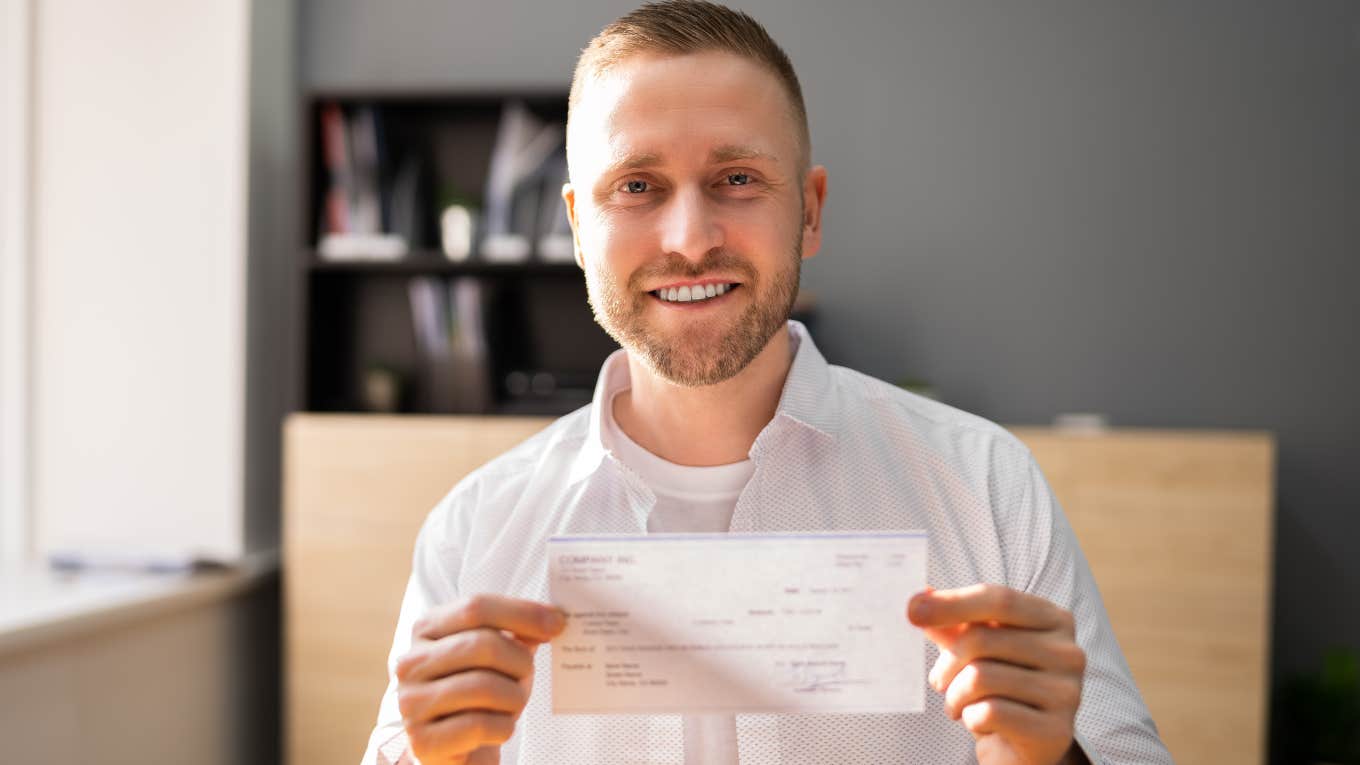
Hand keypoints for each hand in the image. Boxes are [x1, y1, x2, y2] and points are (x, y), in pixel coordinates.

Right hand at [394, 594, 566, 764]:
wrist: (460, 746)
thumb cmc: (482, 694)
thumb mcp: (499, 655)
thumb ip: (519, 631)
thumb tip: (552, 618)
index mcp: (426, 629)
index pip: (476, 607)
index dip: (522, 612)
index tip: (558, 623)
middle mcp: (410, 662)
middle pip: (482, 644)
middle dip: (519, 661)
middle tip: (528, 675)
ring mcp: (411, 702)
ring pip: (483, 686)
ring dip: (514, 697)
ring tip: (513, 704)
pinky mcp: (422, 741)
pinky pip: (479, 725)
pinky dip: (503, 727)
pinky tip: (498, 727)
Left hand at [907, 584, 1086, 764]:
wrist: (1023, 747)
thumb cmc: (1000, 689)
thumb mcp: (978, 650)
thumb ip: (953, 623)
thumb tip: (921, 597)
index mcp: (1053, 620)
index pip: (998, 599)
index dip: (952, 602)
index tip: (913, 610)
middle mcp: (1068, 652)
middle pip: (982, 639)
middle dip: (947, 663)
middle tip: (939, 681)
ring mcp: (1067, 692)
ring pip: (980, 677)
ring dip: (954, 695)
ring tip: (957, 704)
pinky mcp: (1055, 730)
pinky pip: (990, 713)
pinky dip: (970, 718)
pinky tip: (978, 722)